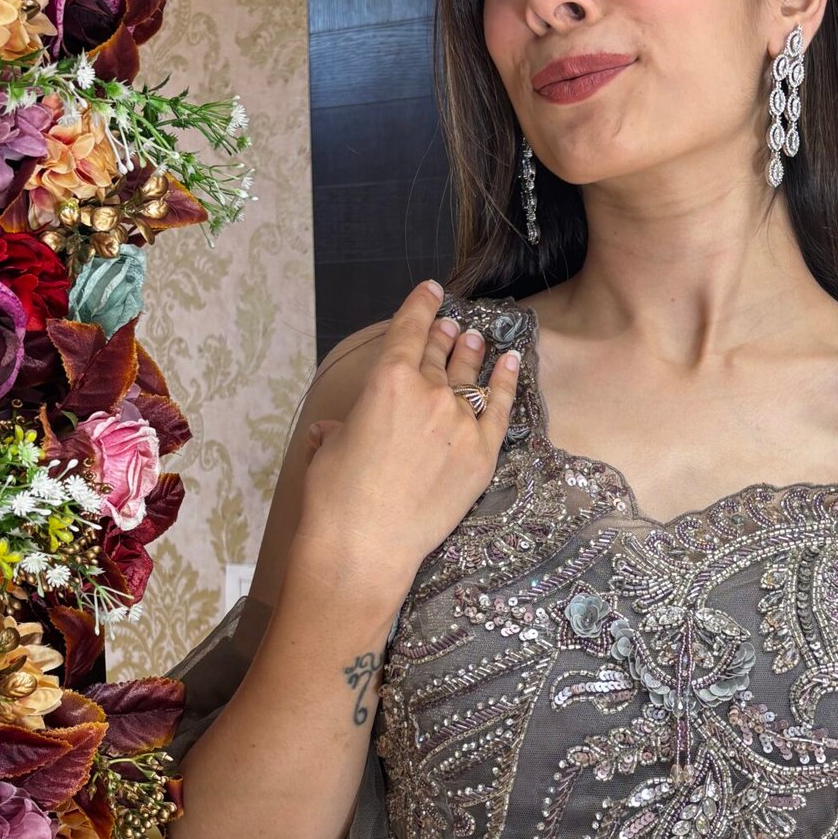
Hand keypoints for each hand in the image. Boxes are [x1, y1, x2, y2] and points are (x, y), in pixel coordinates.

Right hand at [299, 279, 521, 585]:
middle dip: (443, 336)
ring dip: (471, 354)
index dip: (421, 305)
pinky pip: (501, 409)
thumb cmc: (335, 499)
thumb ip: (340, 428)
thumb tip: (335, 430)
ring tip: (474, 339)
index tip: (431, 290)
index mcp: (387, 380)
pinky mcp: (482, 455)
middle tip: (450, 325)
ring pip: (469, 377)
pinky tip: (510, 363)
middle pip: (440, 354)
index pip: (410, 329)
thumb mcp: (327, 449)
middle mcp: (429, 392)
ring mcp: (461, 423)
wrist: (365, 548)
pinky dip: (506, 382)